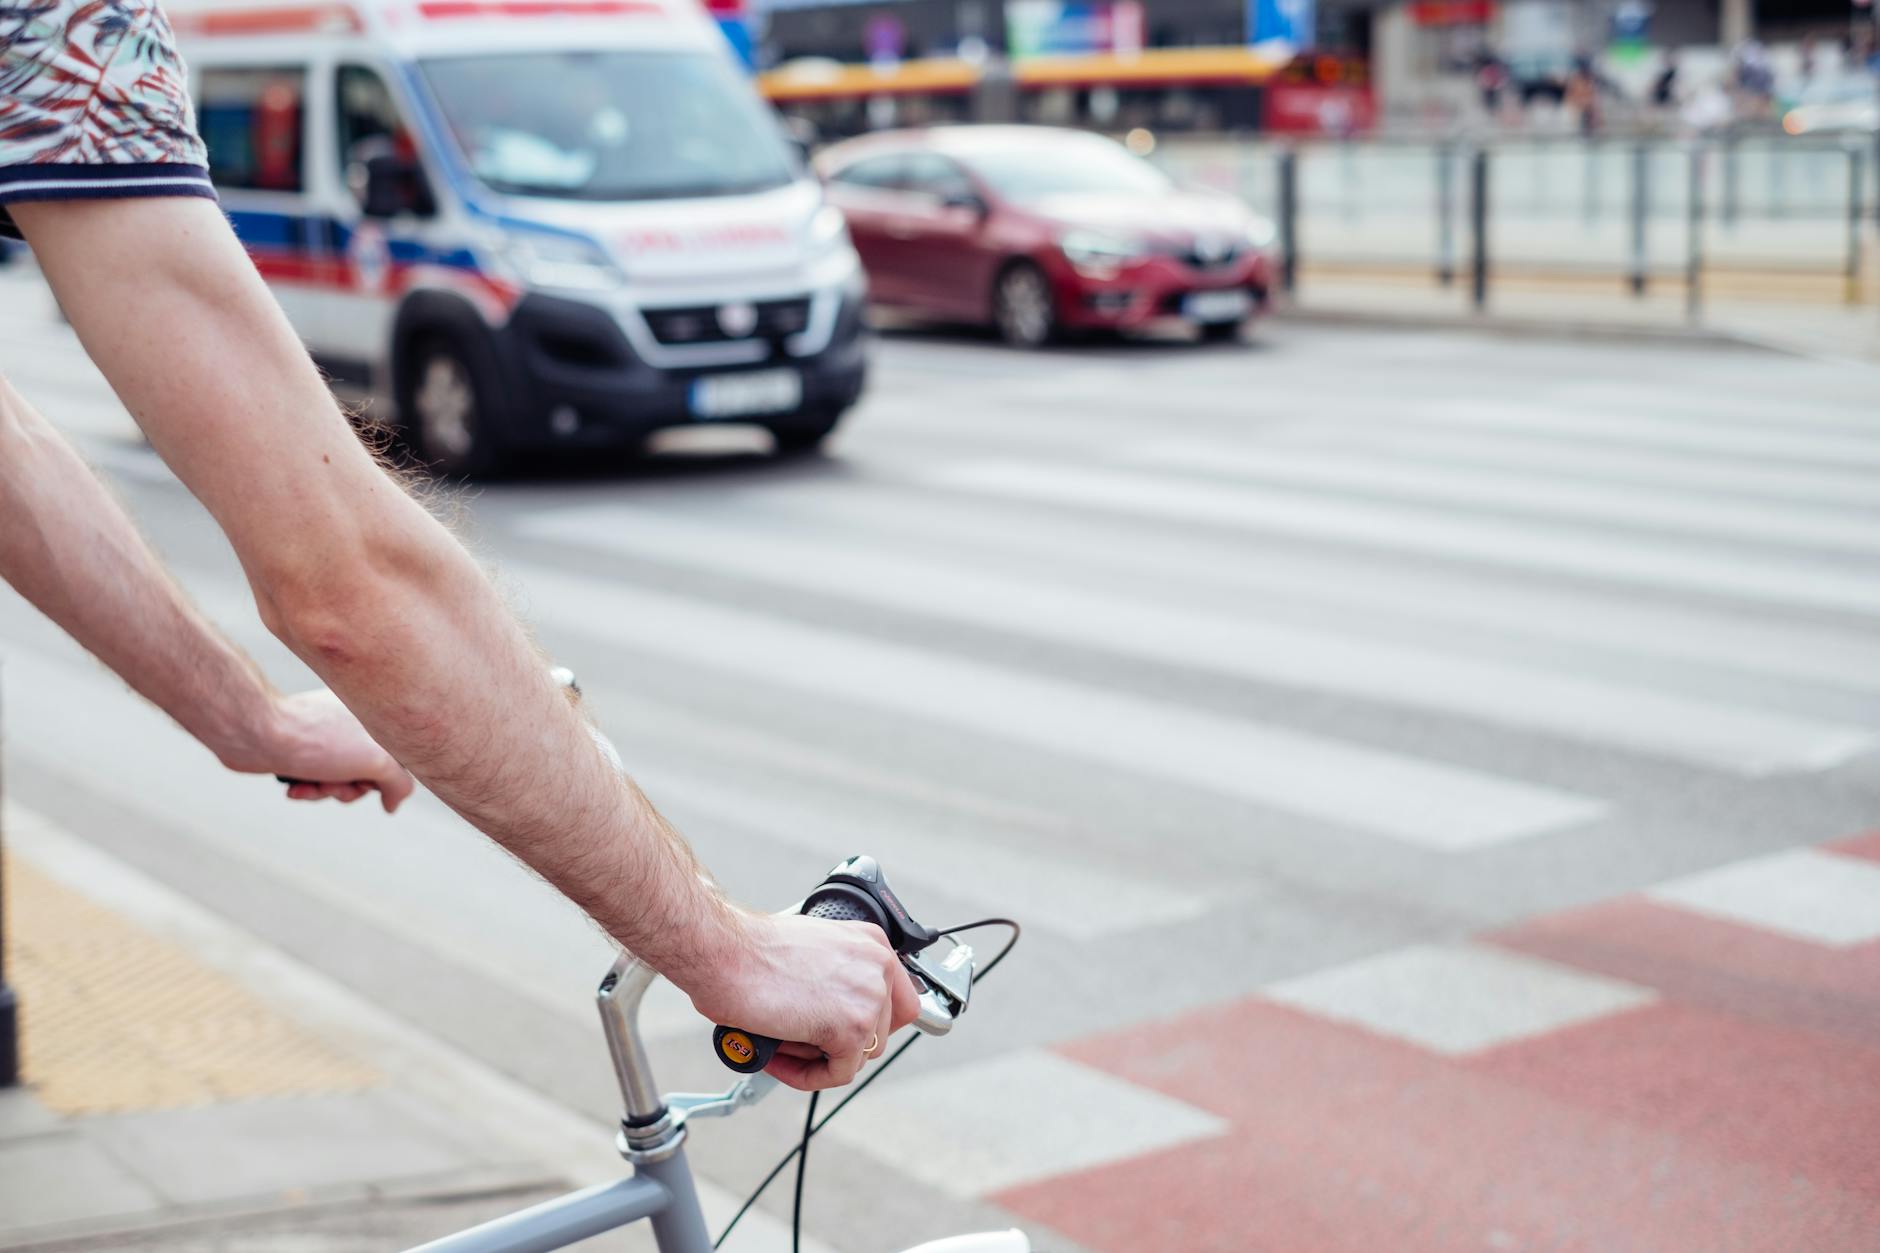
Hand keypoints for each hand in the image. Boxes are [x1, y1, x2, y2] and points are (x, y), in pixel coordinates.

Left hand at [241, 689, 415, 811]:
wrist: (257, 735)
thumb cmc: (317, 741)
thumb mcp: (376, 761)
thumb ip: (399, 782)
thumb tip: (392, 803)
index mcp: (374, 715)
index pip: (397, 757)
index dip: (384, 777)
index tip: (368, 779)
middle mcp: (352, 722)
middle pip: (368, 771)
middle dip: (350, 787)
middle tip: (335, 784)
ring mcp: (326, 734)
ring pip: (340, 778)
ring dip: (326, 791)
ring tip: (310, 785)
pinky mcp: (301, 747)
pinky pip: (316, 776)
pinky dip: (308, 788)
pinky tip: (294, 787)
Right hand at [685, 911, 921, 1091]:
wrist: (723, 951)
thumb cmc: (751, 950)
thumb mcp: (813, 951)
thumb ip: (838, 976)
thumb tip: (837, 1010)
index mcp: (872, 943)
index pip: (898, 1000)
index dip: (870, 1024)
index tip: (842, 1034)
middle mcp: (878, 967)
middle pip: (880, 1032)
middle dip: (839, 1042)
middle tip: (799, 1040)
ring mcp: (869, 998)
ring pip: (859, 1054)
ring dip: (818, 1056)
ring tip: (779, 1040)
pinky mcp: (851, 1030)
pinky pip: (837, 1073)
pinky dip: (806, 1075)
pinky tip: (775, 1056)